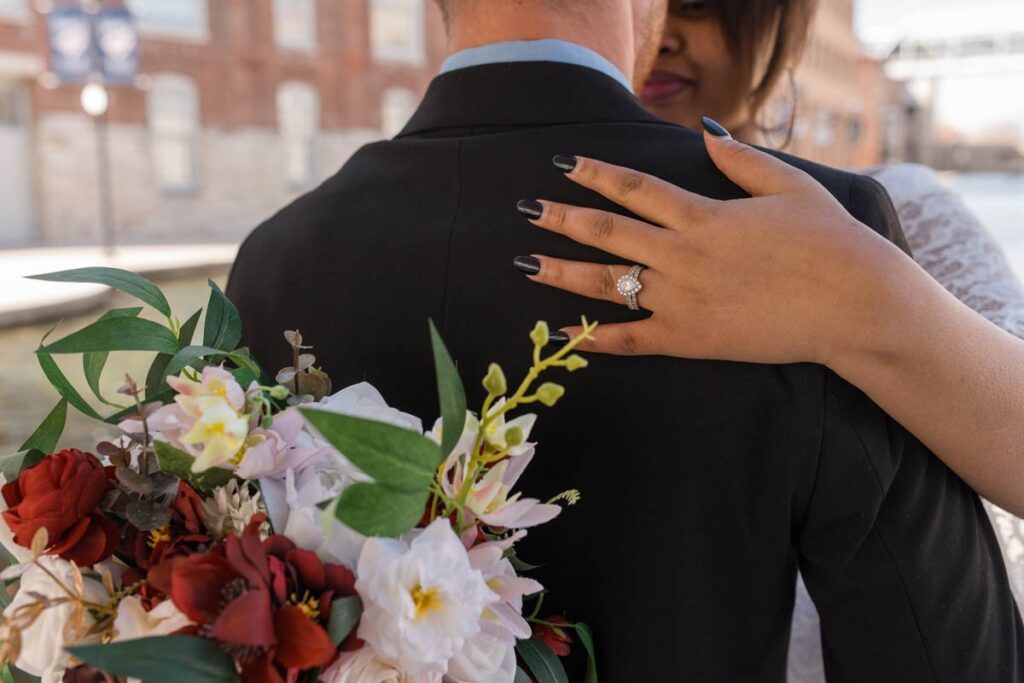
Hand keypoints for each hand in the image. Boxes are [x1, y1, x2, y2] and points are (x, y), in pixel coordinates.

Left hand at [523, 129, 911, 364]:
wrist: (853, 304)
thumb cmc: (830, 242)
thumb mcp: (789, 186)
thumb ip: (741, 160)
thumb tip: (704, 134)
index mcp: (703, 215)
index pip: (635, 188)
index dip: (595, 173)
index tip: (563, 164)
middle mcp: (682, 254)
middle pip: (609, 232)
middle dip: (563, 219)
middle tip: (527, 210)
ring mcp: (682, 298)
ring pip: (608, 284)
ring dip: (563, 273)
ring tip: (526, 265)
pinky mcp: (689, 337)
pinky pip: (631, 339)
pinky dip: (594, 339)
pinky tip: (564, 337)